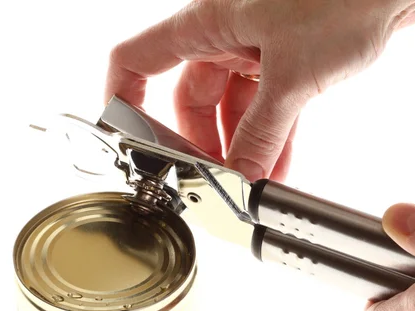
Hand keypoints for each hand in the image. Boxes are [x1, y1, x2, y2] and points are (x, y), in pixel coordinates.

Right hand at [104, 0, 414, 181]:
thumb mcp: (292, 75)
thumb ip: (262, 132)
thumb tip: (241, 174)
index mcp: (206, 24)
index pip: (137, 60)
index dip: (121, 98)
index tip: (125, 137)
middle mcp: (225, 34)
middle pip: (190, 97)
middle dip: (199, 141)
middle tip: (208, 177)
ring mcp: (257, 47)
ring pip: (232, 106)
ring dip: (240, 145)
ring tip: (250, 181)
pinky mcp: (289, 58)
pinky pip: (268, 105)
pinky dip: (270, 135)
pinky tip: (277, 166)